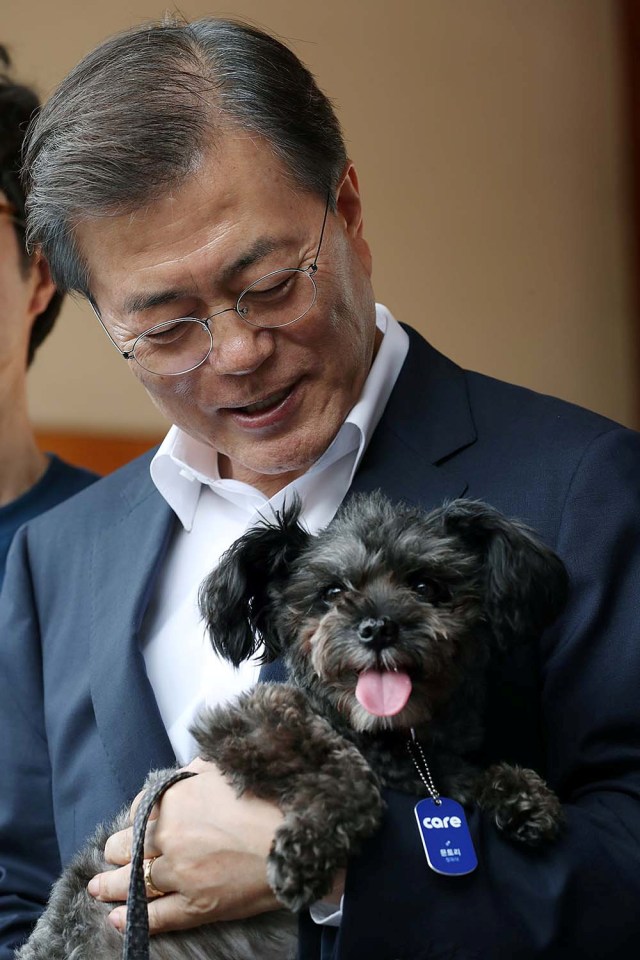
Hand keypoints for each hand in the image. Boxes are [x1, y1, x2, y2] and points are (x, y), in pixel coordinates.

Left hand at [87, 758, 283, 933]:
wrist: (298, 836)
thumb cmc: (268, 796)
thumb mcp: (229, 766)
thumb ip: (200, 768)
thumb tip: (189, 771)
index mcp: (176, 799)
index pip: (139, 808)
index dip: (138, 817)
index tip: (138, 822)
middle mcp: (170, 836)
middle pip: (128, 845)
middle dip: (119, 849)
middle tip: (112, 853)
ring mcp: (180, 873)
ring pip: (134, 882)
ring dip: (111, 885)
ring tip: (98, 887)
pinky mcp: (195, 905)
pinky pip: (155, 916)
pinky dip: (132, 918)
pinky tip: (116, 918)